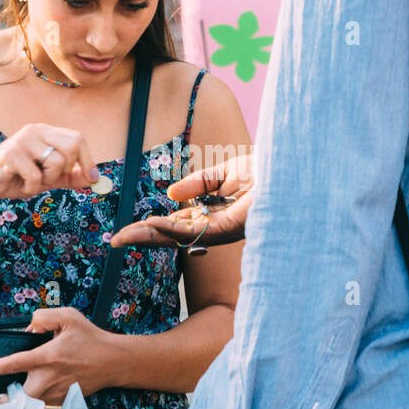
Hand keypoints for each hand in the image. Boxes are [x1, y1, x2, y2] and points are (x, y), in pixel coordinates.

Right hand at [0, 124, 98, 201]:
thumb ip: (70, 177)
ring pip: (55, 162)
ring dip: (45, 181)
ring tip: (29, 180)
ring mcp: (23, 140)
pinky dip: (30, 187)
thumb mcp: (47, 179)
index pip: (78, 138)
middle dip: (65, 170)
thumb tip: (96, 178)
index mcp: (46, 133)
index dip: (88, 159)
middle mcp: (36, 130)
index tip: (92, 178)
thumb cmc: (14, 178)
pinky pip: (35, 176)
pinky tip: (17, 183)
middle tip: (47, 178)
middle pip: (72, 147)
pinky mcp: (11, 153)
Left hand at [0, 306, 114, 406]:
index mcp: (47, 357)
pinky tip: (19, 398)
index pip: (12, 365)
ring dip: (9, 403)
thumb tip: (26, 331)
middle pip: (14, 399)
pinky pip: (37, 406)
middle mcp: (48, 379)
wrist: (113, 362)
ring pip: (25, 405)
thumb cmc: (90, 338)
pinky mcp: (60, 402)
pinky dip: (26, 404)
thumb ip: (42, 318)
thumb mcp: (68, 316)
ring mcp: (54, 394)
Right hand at [108, 154, 253, 249]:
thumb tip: (172, 194)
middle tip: (115, 241)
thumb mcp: (225, 172)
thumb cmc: (267, 170)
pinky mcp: (234, 226)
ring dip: (151, 237)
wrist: (293, 167)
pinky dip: (173, 228)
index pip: (177, 225)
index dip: (152, 227)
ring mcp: (225, 229)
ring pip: (181, 237)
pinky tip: (153, 225)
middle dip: (144, 238)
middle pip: (174, 236)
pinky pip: (197, 230)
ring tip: (125, 237)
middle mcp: (218, 227)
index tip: (128, 229)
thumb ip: (198, 184)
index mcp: (215, 215)